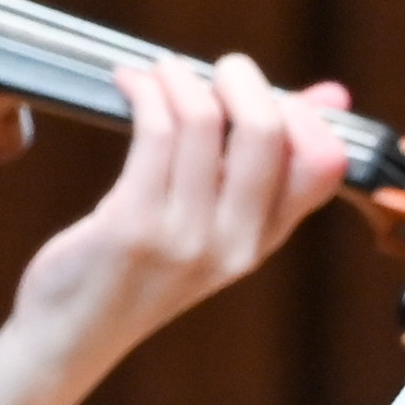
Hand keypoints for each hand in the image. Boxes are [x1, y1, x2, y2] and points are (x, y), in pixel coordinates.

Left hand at [3, 53, 344, 377]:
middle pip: (266, 130)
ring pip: (201, 120)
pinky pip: (153, 131)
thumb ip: (269, 162)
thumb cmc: (141, 269)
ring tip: (161, 73)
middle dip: (239, 77)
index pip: (324, 164)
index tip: (262, 96)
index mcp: (264, 239)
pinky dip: (144, 91)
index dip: (302, 113)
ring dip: (177, 76)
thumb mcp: (218, 223)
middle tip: (215, 70)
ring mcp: (184, 238)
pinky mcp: (132, 226)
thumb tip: (331, 95)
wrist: (73, 334)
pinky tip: (131, 86)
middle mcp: (234, 243)